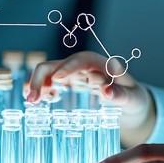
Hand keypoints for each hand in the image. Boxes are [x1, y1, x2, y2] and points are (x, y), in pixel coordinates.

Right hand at [23, 51, 154, 145]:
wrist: (130, 102)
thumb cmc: (133, 98)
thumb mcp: (132, 99)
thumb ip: (121, 95)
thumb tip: (105, 92)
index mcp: (100, 64)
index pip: (81, 60)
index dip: (68, 67)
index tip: (57, 79)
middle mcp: (83, 66)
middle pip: (57, 64)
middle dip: (42, 78)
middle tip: (32, 99)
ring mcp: (74, 74)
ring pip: (48, 72)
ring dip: (36, 83)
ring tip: (30, 101)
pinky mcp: (68, 83)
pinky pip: (49, 81)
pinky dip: (40, 89)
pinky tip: (37, 101)